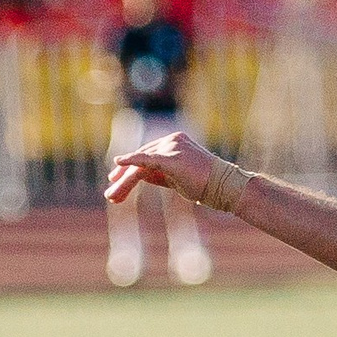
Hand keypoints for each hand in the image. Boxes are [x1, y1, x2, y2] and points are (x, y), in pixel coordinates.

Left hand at [107, 131, 237, 207]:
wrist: (225, 186)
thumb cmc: (205, 184)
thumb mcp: (177, 178)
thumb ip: (158, 173)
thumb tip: (140, 175)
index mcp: (174, 142)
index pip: (146, 154)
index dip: (129, 167)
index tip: (115, 179)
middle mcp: (171, 140)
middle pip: (140, 158)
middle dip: (124, 178)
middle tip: (110, 195)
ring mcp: (171, 147)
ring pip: (140, 164)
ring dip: (124, 181)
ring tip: (112, 197)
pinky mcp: (171, 157)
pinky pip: (146, 160)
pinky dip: (131, 161)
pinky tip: (118, 164)